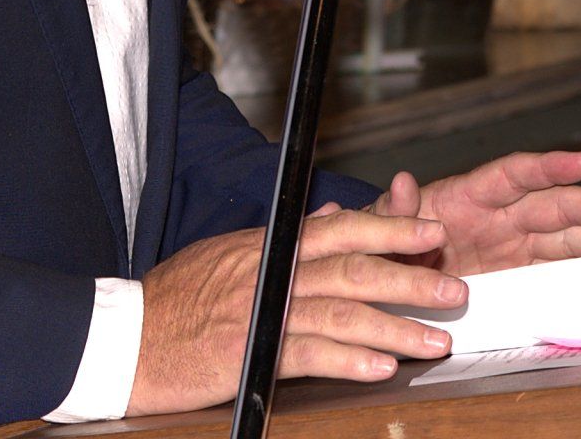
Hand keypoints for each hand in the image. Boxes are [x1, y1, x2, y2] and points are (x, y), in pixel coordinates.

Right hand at [127, 208, 466, 414]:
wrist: (127, 337)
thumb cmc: (177, 299)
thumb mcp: (232, 253)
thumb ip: (288, 238)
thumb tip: (333, 214)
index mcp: (271, 244)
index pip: (342, 227)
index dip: (391, 228)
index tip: (432, 231)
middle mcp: (273, 271)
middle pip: (354, 266)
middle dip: (410, 275)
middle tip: (454, 286)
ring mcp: (263, 311)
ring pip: (343, 311)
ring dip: (396, 325)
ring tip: (437, 338)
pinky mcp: (251, 353)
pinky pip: (310, 353)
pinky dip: (349, 359)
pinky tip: (381, 367)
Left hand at [370, 150, 580, 275]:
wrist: (384, 274)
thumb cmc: (384, 239)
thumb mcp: (379, 226)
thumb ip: (394, 210)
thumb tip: (401, 183)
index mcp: (469, 196)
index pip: (515, 175)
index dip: (550, 167)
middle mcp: (500, 216)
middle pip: (556, 205)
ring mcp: (514, 244)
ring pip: (568, 238)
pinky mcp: (519, 273)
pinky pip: (560, 269)